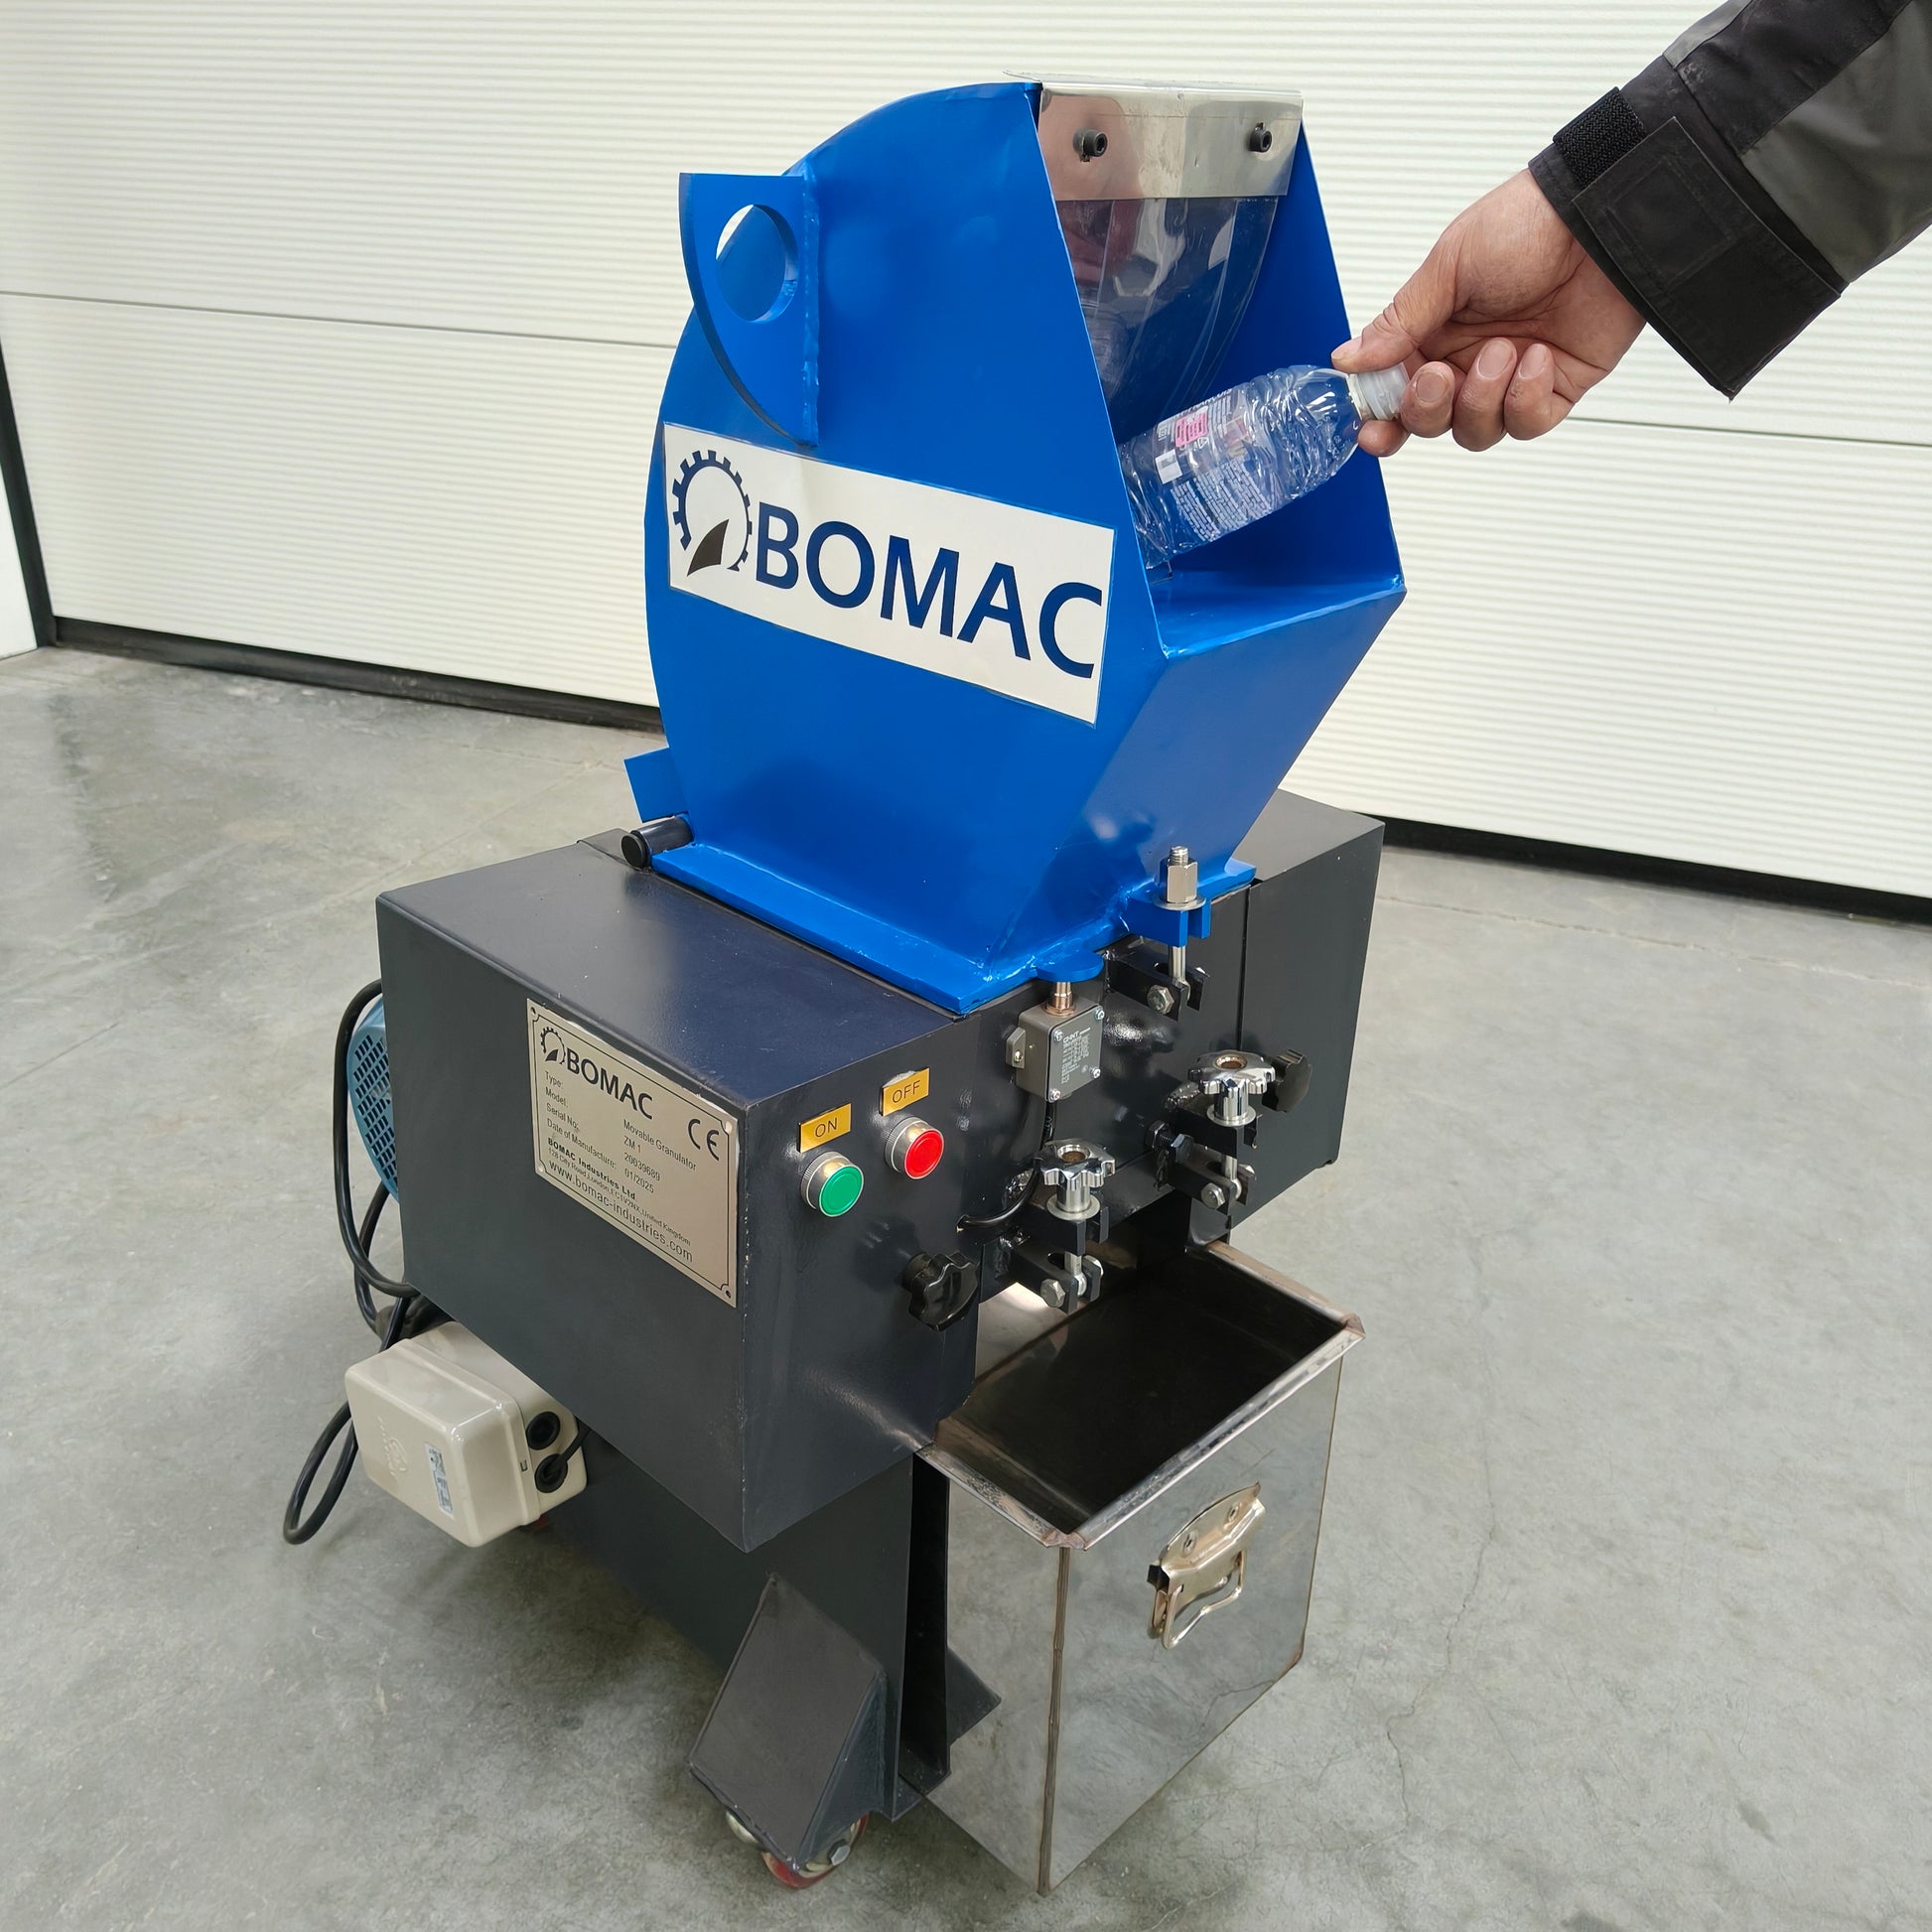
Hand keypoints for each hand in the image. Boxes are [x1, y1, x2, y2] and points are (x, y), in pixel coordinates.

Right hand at [1332, 169, 1644, 454]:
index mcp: (1435, 329)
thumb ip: (1399, 321)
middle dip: (1427, 409)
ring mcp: (1511, 376)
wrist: (1601, 220)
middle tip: (1438, 376)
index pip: (1395, 391)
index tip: (1373, 428)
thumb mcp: (1448, 266)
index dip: (1381, 417)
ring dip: (1480, 400)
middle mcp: (1468, 357)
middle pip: (1429, 422)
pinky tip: (1536, 357)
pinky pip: (1525, 424)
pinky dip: (1524, 399)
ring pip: (1475, 431)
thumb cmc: (1528, 224)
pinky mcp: (1554, 387)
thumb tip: (1349, 359)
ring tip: (1502, 350)